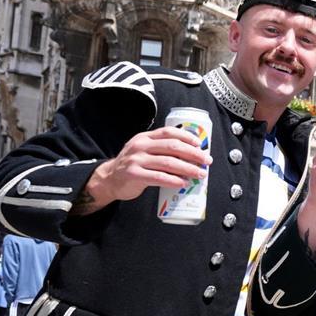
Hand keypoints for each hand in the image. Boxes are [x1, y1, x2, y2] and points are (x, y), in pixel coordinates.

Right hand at [82, 126, 211, 210]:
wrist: (109, 179)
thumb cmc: (133, 165)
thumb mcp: (144, 151)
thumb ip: (162, 150)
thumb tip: (192, 155)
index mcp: (145, 137)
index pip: (169, 132)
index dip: (187, 137)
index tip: (200, 144)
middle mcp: (140, 146)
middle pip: (172, 146)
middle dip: (193, 154)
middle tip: (206, 161)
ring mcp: (136, 160)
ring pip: (168, 162)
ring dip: (188, 168)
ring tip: (199, 174)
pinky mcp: (134, 174)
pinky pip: (158, 177)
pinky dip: (173, 180)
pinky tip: (183, 183)